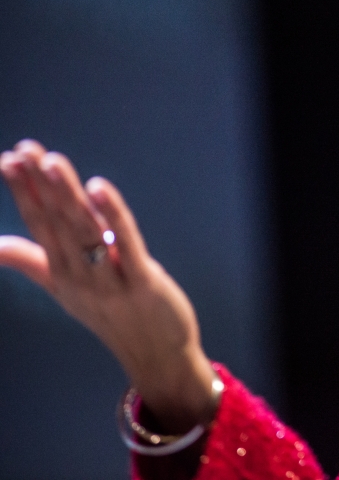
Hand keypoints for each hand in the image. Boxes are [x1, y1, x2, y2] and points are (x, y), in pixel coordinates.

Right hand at [0, 139, 218, 432]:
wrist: (156, 356)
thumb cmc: (113, 315)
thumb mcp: (66, 287)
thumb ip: (31, 261)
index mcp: (62, 272)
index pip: (39, 225)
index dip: (25, 192)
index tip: (11, 158)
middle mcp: (79, 276)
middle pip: (58, 223)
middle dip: (41, 185)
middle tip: (25, 150)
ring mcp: (110, 280)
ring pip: (85, 231)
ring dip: (68, 195)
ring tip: (53, 162)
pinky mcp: (142, 282)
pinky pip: (125, 244)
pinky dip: (113, 216)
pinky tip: (100, 188)